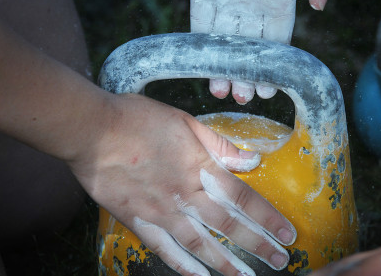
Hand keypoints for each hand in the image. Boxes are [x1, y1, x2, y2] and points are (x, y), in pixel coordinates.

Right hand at [69, 94, 296, 275]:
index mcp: (200, 168)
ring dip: (226, 263)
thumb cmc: (139, 119)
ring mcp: (162, 212)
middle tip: (279, 262)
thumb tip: (251, 160)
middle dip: (258, 246)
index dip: (268, 218)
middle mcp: (186, 195)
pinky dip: (184, 266)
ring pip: (201, 245)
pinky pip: (165, 250)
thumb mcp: (186, 122)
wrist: (93, 130)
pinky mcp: (138, 222)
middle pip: (229, 226)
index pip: (244, 198)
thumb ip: (220, 144)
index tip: (287, 234)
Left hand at [188, 0, 349, 103]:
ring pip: (225, 40)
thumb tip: (319, 5)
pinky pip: (202, 21)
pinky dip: (202, 45)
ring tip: (222, 91)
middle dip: (246, 74)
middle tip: (243, 97)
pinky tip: (204, 66)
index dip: (272, 66)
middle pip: (249, 46)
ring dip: (222, 67)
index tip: (269, 89)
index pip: (277, 40)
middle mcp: (252, 2)